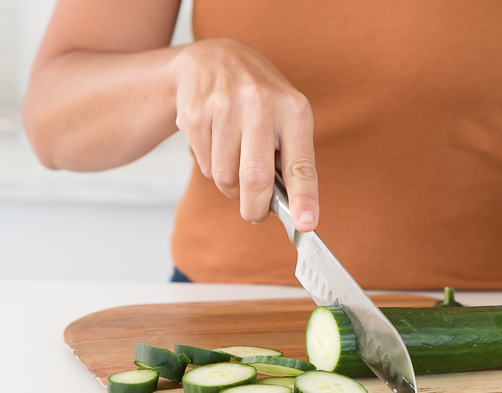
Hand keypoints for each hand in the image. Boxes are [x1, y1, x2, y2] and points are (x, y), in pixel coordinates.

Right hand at [173, 38, 317, 230]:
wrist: (215, 59)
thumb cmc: (259, 99)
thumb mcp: (285, 117)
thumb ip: (290, 159)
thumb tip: (292, 210)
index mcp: (293, 109)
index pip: (301, 164)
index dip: (304, 198)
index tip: (306, 223)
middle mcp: (260, 104)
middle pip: (256, 179)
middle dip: (255, 208)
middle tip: (255, 214)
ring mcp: (224, 105)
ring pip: (225, 177)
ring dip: (230, 187)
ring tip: (235, 166)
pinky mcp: (195, 113)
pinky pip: (204, 166)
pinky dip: (210, 168)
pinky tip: (216, 144)